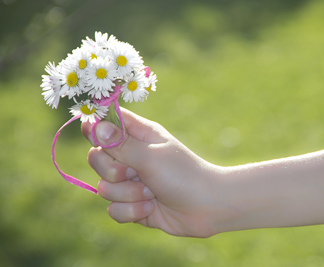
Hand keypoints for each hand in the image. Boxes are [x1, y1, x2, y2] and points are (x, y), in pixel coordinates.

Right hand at [81, 108, 222, 236]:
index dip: (95, 127)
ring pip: (104, 187)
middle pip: (97, 158)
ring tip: (151, 193)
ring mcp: (132, 182)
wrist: (207, 208)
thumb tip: (93, 125)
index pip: (108, 123)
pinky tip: (151, 208)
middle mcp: (133, 157)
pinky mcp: (133, 205)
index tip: (91, 134)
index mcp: (139, 136)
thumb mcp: (150, 156)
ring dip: (128, 194)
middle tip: (134, 173)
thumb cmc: (183, 175)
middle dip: (112, 171)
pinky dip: (131, 211)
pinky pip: (113, 210)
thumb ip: (120, 144)